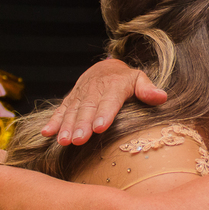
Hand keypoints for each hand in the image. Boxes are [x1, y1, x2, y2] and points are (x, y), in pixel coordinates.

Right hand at [40, 59, 166, 144]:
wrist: (105, 68)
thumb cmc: (126, 80)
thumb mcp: (139, 79)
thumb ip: (147, 89)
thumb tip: (162, 97)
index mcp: (114, 86)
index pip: (109, 100)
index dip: (104, 114)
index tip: (100, 127)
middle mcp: (95, 90)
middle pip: (88, 108)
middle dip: (82, 124)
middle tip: (79, 140)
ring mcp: (80, 95)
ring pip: (72, 110)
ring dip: (67, 126)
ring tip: (64, 141)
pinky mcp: (70, 100)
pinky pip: (60, 110)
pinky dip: (53, 121)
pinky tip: (47, 133)